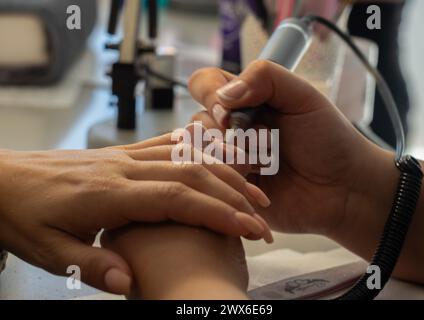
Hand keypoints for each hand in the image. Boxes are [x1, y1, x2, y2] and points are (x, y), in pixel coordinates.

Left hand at [0, 134, 270, 294]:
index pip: (178, 199)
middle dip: (234, 195)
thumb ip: (89, 265)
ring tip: (253, 190)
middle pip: (193, 174)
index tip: (250, 229)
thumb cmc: (23, 214)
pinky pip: (169, 144)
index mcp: (110, 194)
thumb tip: (129, 282)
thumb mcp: (46, 250)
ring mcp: (126, 156)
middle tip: (264, 217)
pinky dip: (200, 150)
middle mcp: (125, 169)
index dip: (218, 213)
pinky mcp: (124, 153)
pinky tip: (219, 158)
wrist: (2, 179)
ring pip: (187, 156)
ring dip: (224, 172)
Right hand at [187, 60, 392, 236]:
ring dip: (234, 158)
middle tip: (265, 142)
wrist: (343, 188)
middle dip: (229, 134)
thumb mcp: (303, 96)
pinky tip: (261, 187)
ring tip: (268, 164)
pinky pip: (212, 182)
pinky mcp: (231, 188)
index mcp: (246, 99)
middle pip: (197, 122)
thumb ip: (265, 77)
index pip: (204, 84)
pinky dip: (235, 181)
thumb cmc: (328, 139)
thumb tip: (223, 95)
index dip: (209, 95)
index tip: (230, 112)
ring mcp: (229, 158)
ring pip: (201, 153)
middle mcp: (232, 127)